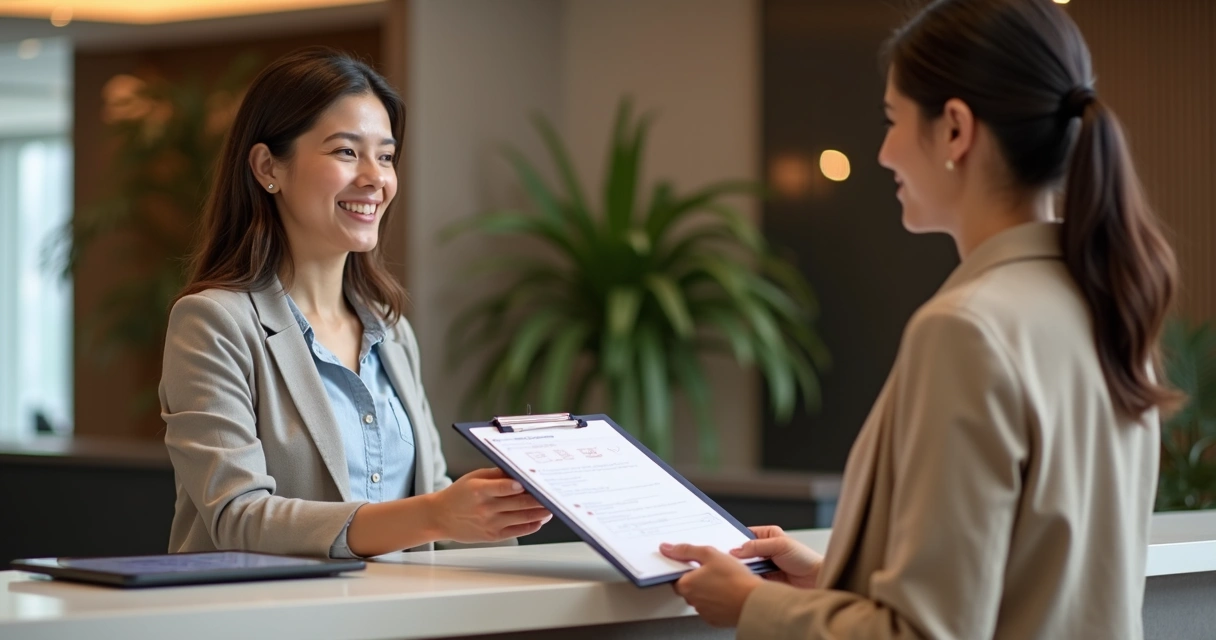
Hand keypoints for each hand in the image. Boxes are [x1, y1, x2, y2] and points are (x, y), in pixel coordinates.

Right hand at [428, 468, 550, 541]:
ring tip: (552, 507)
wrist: (440, 517)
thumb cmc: (459, 494)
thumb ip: (497, 475)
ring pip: (522, 518)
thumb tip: (520, 471)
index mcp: (478, 491)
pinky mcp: (493, 536)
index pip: (503, 487)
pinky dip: (532, 525)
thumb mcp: (474, 478)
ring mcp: (489, 524)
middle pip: (518, 504)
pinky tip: (540, 519)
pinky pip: (518, 531)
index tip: (531, 482)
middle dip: (539, 499)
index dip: (519, 486)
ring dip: (540, 513)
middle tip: (554, 494)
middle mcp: (485, 508)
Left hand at [659, 542, 763, 627]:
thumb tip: (667, 548)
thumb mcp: (709, 554)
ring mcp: (703, 611)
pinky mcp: (715, 619)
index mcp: (686, 584)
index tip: (697, 563)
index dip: (686, 567)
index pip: (676, 575)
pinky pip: (711, 607)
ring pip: (701, 597)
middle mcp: (692, 600)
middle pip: (689, 587)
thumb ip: (686, 550)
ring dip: (708, 590)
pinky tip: (727, 592)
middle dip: (698, 578)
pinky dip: (717, 601)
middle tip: (713, 569)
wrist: (753, 600)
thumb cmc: (734, 579)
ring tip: (724, 581)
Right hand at [731, 525, 822, 587]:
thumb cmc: (805, 559)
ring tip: (741, 570)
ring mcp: (764, 565)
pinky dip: (748, 579)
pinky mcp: (765, 579)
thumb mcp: (780, 545)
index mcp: (768, 535)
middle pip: (743, 551)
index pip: (745, 534)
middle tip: (731, 560)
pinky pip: (751, 578)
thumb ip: (757, 546)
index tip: (723, 544)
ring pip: (746, 566)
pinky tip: (746, 579)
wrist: (817, 580)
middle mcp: (765, 549)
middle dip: (737, 556)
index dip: (734, 539)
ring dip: (744, 569)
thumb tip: (737, 549)